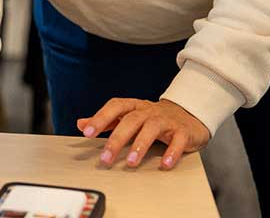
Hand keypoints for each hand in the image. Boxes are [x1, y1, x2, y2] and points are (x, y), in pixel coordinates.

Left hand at [78, 98, 210, 169]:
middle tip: (106, 158)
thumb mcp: (128, 116)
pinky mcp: (183, 131)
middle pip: (131, 121)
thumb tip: (81, 124)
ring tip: (131, 162)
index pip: (115, 107)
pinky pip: (178, 140)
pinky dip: (172, 152)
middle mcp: (148, 111)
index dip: (100, 118)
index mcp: (133, 106)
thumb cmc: (153, 118)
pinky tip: (165, 164)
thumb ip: (106, 121)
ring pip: (152, 128)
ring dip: (140, 146)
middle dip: (117, 139)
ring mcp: (167, 120)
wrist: (188, 115)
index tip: (87, 132)